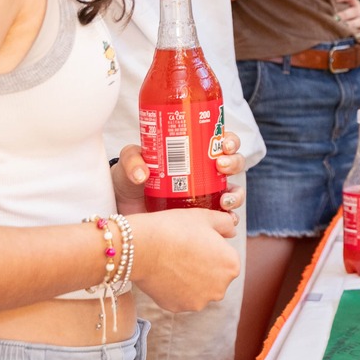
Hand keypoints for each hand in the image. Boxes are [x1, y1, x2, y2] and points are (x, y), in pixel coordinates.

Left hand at [113, 137, 246, 216]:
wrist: (124, 210)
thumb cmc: (129, 180)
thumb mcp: (129, 163)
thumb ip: (132, 161)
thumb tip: (142, 174)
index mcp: (194, 152)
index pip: (220, 141)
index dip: (230, 141)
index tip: (222, 144)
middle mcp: (206, 173)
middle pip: (234, 163)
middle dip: (234, 163)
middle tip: (220, 166)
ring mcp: (207, 196)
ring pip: (234, 191)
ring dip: (235, 195)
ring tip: (224, 200)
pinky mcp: (204, 218)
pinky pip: (225, 218)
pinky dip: (230, 218)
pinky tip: (225, 219)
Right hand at [132, 209, 241, 311]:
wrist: (141, 246)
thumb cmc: (174, 228)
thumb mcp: (204, 217)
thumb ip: (225, 223)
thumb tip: (232, 231)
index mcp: (231, 266)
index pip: (225, 257)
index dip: (210, 248)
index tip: (195, 242)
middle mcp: (220, 289)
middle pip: (214, 276)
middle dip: (202, 267)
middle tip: (182, 252)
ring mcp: (199, 301)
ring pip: (197, 289)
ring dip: (189, 280)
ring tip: (172, 263)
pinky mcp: (178, 308)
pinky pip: (179, 297)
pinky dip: (173, 288)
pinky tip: (163, 274)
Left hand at [333, 0, 359, 49]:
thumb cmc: (359, 26)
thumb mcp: (351, 18)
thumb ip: (339, 15)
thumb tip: (317, 14)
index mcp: (357, 7)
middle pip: (355, 10)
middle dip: (345, 14)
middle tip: (334, 17)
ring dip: (353, 23)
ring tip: (344, 26)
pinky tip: (357, 38)